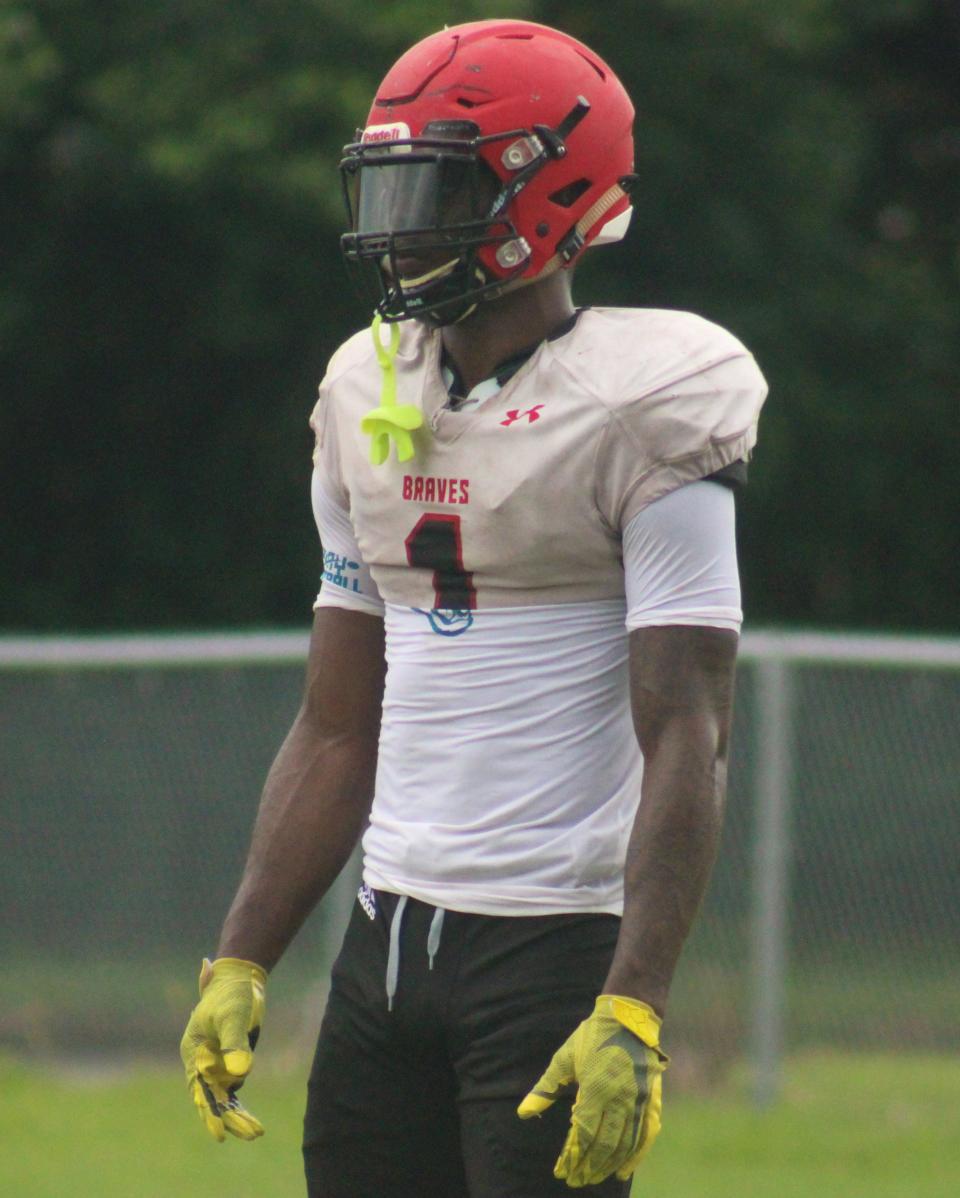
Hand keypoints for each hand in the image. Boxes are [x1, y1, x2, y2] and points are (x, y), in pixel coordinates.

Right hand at [180, 957, 266, 1141]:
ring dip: (237, 1115)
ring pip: (224, 1096)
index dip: (210, 1112)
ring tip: (256, 1132)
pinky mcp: (230, 1060)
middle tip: (252, 1134)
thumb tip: (241, 1072)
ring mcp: (216, 1062)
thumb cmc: (232, 994)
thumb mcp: (233, 1016)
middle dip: (229, 1118)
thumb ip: (235, 1043)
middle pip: (212, 1097)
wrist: (241, 978)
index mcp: (194, 1051)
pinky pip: (233, 1088)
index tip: (219, 1134)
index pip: (200, 1088)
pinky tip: (251, 1121)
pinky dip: (240, 1104)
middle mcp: (202, 1061)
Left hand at [517, 994, 666, 1187]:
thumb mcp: (564, 1058)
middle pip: (604, 1144)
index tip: (561, 1171)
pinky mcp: (651, 1101)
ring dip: (607, 1166)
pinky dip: (635, 1157)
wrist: (628, 1018)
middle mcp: (619, 1098)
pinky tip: (623, 1171)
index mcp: (595, 1087)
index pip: (583, 1133)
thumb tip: (522, 1112)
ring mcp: (638, 1101)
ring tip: (593, 1178)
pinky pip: (645, 1136)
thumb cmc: (591, 1037)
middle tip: (575, 1180)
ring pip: (624, 1144)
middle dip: (587, 1166)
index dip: (572, 1156)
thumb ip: (545, 1088)